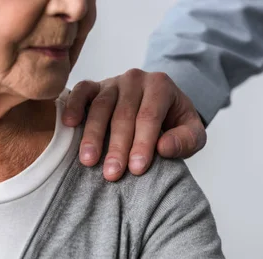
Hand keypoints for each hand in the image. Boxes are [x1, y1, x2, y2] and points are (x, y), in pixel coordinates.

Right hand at [63, 69, 205, 181]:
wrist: (161, 108)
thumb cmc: (174, 126)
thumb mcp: (193, 134)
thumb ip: (186, 141)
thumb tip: (163, 147)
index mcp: (161, 86)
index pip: (149, 116)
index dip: (142, 143)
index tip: (137, 169)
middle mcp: (135, 79)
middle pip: (123, 114)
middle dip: (117, 146)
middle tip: (112, 174)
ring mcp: (112, 81)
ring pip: (101, 107)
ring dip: (93, 135)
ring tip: (88, 161)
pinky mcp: (94, 86)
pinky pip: (81, 91)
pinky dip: (74, 105)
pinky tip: (69, 124)